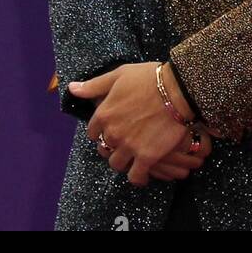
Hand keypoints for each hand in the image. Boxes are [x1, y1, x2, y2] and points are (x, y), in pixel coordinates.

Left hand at [71, 62, 202, 185]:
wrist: (179, 89)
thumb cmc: (150, 79)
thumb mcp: (119, 75)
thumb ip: (94, 86)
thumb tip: (72, 89)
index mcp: (104, 114)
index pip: (93, 132)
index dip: (102, 130)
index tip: (113, 127)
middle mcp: (113, 133)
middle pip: (104, 149)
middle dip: (112, 146)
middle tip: (125, 140)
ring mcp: (129, 147)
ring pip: (117, 164)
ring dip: (123, 161)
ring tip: (133, 155)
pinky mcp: (146, 157)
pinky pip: (136, 176)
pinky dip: (138, 177)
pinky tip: (142, 173)